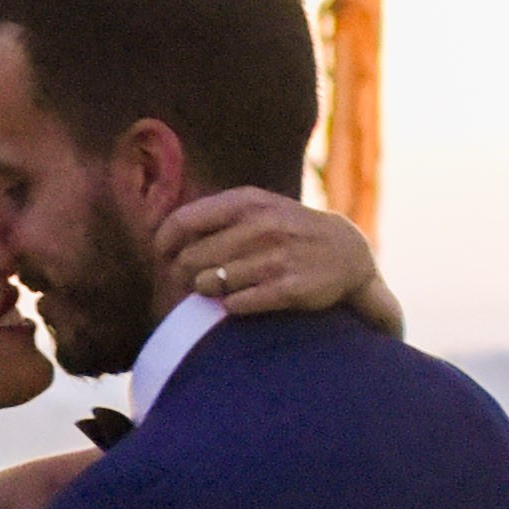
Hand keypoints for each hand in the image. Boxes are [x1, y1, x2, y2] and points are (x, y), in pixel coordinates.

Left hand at [157, 190, 380, 317]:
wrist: (346, 252)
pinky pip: (237, 304)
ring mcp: (274, 258)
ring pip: (211, 283)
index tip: (163, 256)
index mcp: (246, 202)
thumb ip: (214, 216)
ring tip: (218, 288)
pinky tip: (239, 300)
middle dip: (185, 274)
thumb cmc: (287, 230)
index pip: (184, 221)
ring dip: (207, 291)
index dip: (164, 244)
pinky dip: (231, 306)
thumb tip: (163, 232)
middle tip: (193, 279)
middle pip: (192, 259)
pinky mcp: (286, 289)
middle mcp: (259, 226)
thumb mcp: (257, 207)